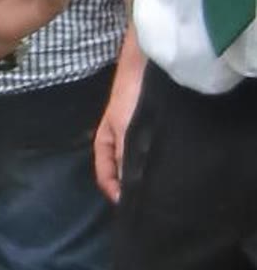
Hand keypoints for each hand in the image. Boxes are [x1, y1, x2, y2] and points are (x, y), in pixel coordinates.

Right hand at [94, 36, 145, 201]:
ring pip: (134, 158)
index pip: (104, 174)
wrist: (146, 65)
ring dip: (142, 171)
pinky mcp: (148, 124)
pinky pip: (148, 147)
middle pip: (120, 168)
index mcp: (104, 140)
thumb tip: (128, 187)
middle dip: (129, 184)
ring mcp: (133, 130)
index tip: (130, 204)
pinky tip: (164, 162)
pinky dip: (153, 158)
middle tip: (146, 198)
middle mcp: (118, 138)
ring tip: (157, 183)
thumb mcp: (124, 130)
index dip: (114, 190)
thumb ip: (124, 158)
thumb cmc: (129, 98)